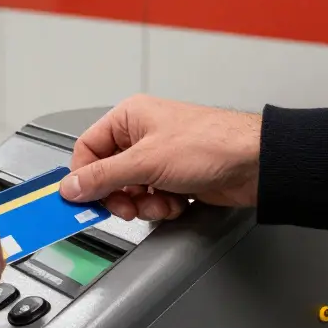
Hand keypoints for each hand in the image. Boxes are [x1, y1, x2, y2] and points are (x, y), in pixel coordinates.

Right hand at [59, 95, 261, 221]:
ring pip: (130, 190)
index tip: (84, 200)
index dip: (84, 177)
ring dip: (143, 204)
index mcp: (129, 118)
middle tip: (126, 208)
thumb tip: (71, 187)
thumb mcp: (146, 162)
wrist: (256, 164)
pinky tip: (176, 202)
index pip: (87, 149)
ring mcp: (159, 157)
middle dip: (118, 195)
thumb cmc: (210, 145)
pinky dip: (161, 205)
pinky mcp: (175, 178)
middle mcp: (141, 135)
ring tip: (161, 202)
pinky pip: (152, 198)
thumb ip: (104, 177)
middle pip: (108, 174)